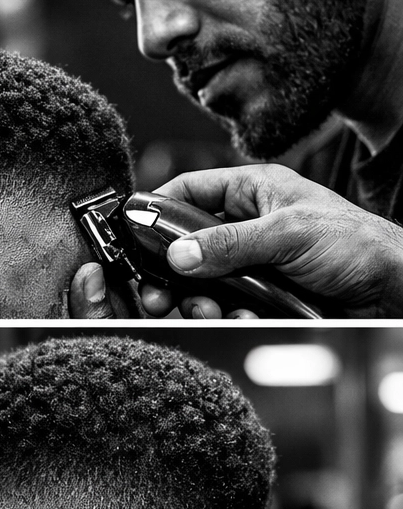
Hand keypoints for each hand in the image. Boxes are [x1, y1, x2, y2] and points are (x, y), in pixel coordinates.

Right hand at [135, 164, 402, 317]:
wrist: (396, 293)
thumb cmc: (360, 246)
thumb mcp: (288, 234)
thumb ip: (228, 243)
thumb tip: (177, 254)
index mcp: (252, 192)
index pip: (188, 191)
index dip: (157, 209)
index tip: (132, 233)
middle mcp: (246, 226)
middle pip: (184, 245)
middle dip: (169, 272)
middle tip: (155, 293)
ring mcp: (251, 263)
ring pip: (200, 282)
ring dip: (197, 300)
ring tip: (206, 308)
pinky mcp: (259, 295)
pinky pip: (224, 306)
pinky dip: (227, 316)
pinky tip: (243, 316)